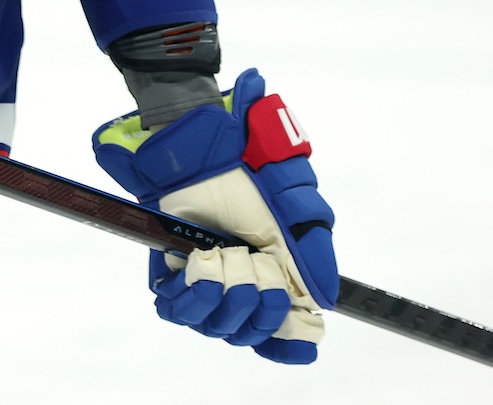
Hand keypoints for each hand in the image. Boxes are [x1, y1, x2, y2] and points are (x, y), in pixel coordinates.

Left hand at [92, 69, 336, 362]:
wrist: (204, 148)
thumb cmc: (250, 173)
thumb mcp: (298, 211)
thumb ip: (314, 258)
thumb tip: (322, 304)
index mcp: (274, 277)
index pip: (282, 335)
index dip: (289, 344)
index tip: (299, 342)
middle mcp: (238, 287)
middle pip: (252, 334)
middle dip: (262, 305)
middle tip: (256, 264)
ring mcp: (204, 284)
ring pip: (218, 328)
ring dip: (230, 295)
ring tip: (226, 256)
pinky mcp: (170, 276)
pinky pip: (178, 312)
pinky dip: (195, 295)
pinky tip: (202, 265)